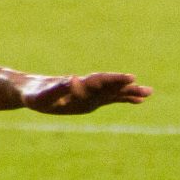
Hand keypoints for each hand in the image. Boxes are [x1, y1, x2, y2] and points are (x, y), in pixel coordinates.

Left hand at [22, 71, 150, 114]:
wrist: (30, 92)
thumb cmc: (34, 96)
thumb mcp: (40, 96)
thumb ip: (56, 89)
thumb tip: (73, 79)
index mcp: (77, 85)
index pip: (100, 80)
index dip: (114, 79)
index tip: (130, 78)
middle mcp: (86, 87)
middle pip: (111, 85)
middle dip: (127, 87)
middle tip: (146, 89)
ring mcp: (90, 94)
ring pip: (113, 92)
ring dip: (129, 92)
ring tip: (148, 93)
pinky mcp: (90, 101)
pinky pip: (110, 99)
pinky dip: (123, 99)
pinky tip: (138, 101)